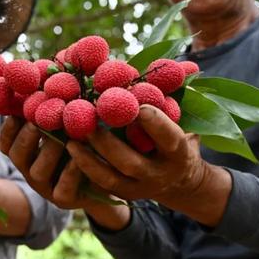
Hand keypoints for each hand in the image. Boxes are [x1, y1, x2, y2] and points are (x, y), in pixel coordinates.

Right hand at [0, 116, 113, 208]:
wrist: (110, 176)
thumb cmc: (84, 141)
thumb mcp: (66, 124)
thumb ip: (52, 108)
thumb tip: (43, 76)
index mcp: (25, 152)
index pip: (6, 141)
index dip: (10, 126)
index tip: (20, 110)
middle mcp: (30, 170)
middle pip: (17, 155)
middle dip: (28, 136)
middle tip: (40, 119)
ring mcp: (46, 187)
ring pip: (38, 172)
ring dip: (49, 151)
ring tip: (64, 136)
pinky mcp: (65, 200)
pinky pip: (62, 189)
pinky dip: (69, 173)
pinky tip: (79, 158)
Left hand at [68, 105, 231, 226]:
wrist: (181, 182)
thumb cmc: (178, 137)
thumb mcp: (182, 119)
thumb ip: (177, 94)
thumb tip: (189, 63)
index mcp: (179, 153)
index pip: (169, 139)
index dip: (155, 124)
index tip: (139, 106)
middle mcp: (159, 174)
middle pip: (132, 163)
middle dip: (109, 144)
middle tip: (88, 123)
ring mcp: (139, 188)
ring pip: (111, 179)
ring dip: (89, 160)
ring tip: (70, 141)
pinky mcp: (122, 194)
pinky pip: (99, 186)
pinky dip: (83, 170)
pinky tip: (69, 152)